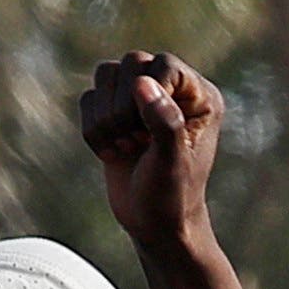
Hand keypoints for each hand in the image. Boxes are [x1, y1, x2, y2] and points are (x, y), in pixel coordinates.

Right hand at [81, 53, 222, 248]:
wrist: (154, 225)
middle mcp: (172, 90)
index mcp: (199, 96)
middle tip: (137, 143)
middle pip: (131, 63)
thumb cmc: (172, 196)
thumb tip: (142, 82)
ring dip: (106, 117)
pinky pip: (89, 98)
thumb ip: (163, 121)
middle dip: (124, 108)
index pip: (165, 65)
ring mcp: (141, 98)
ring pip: (105, 75)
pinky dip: (92, 129)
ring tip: (125, 146)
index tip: (147, 133)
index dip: (148, 92)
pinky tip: (112, 153)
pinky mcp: (114, 112)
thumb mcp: (172, 162)